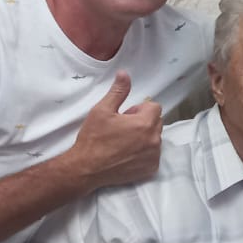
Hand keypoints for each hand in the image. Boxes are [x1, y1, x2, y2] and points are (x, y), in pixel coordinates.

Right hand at [68, 72, 162, 189]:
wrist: (86, 168)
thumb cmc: (93, 139)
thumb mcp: (102, 110)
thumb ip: (118, 91)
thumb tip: (124, 74)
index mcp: (145, 123)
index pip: (154, 107)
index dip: (138, 109)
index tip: (124, 116)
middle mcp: (154, 140)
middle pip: (156, 122)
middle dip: (142, 121)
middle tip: (122, 129)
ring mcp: (154, 155)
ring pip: (155, 138)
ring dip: (144, 136)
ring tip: (123, 142)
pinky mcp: (151, 168)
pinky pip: (153, 154)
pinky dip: (144, 152)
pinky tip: (127, 154)